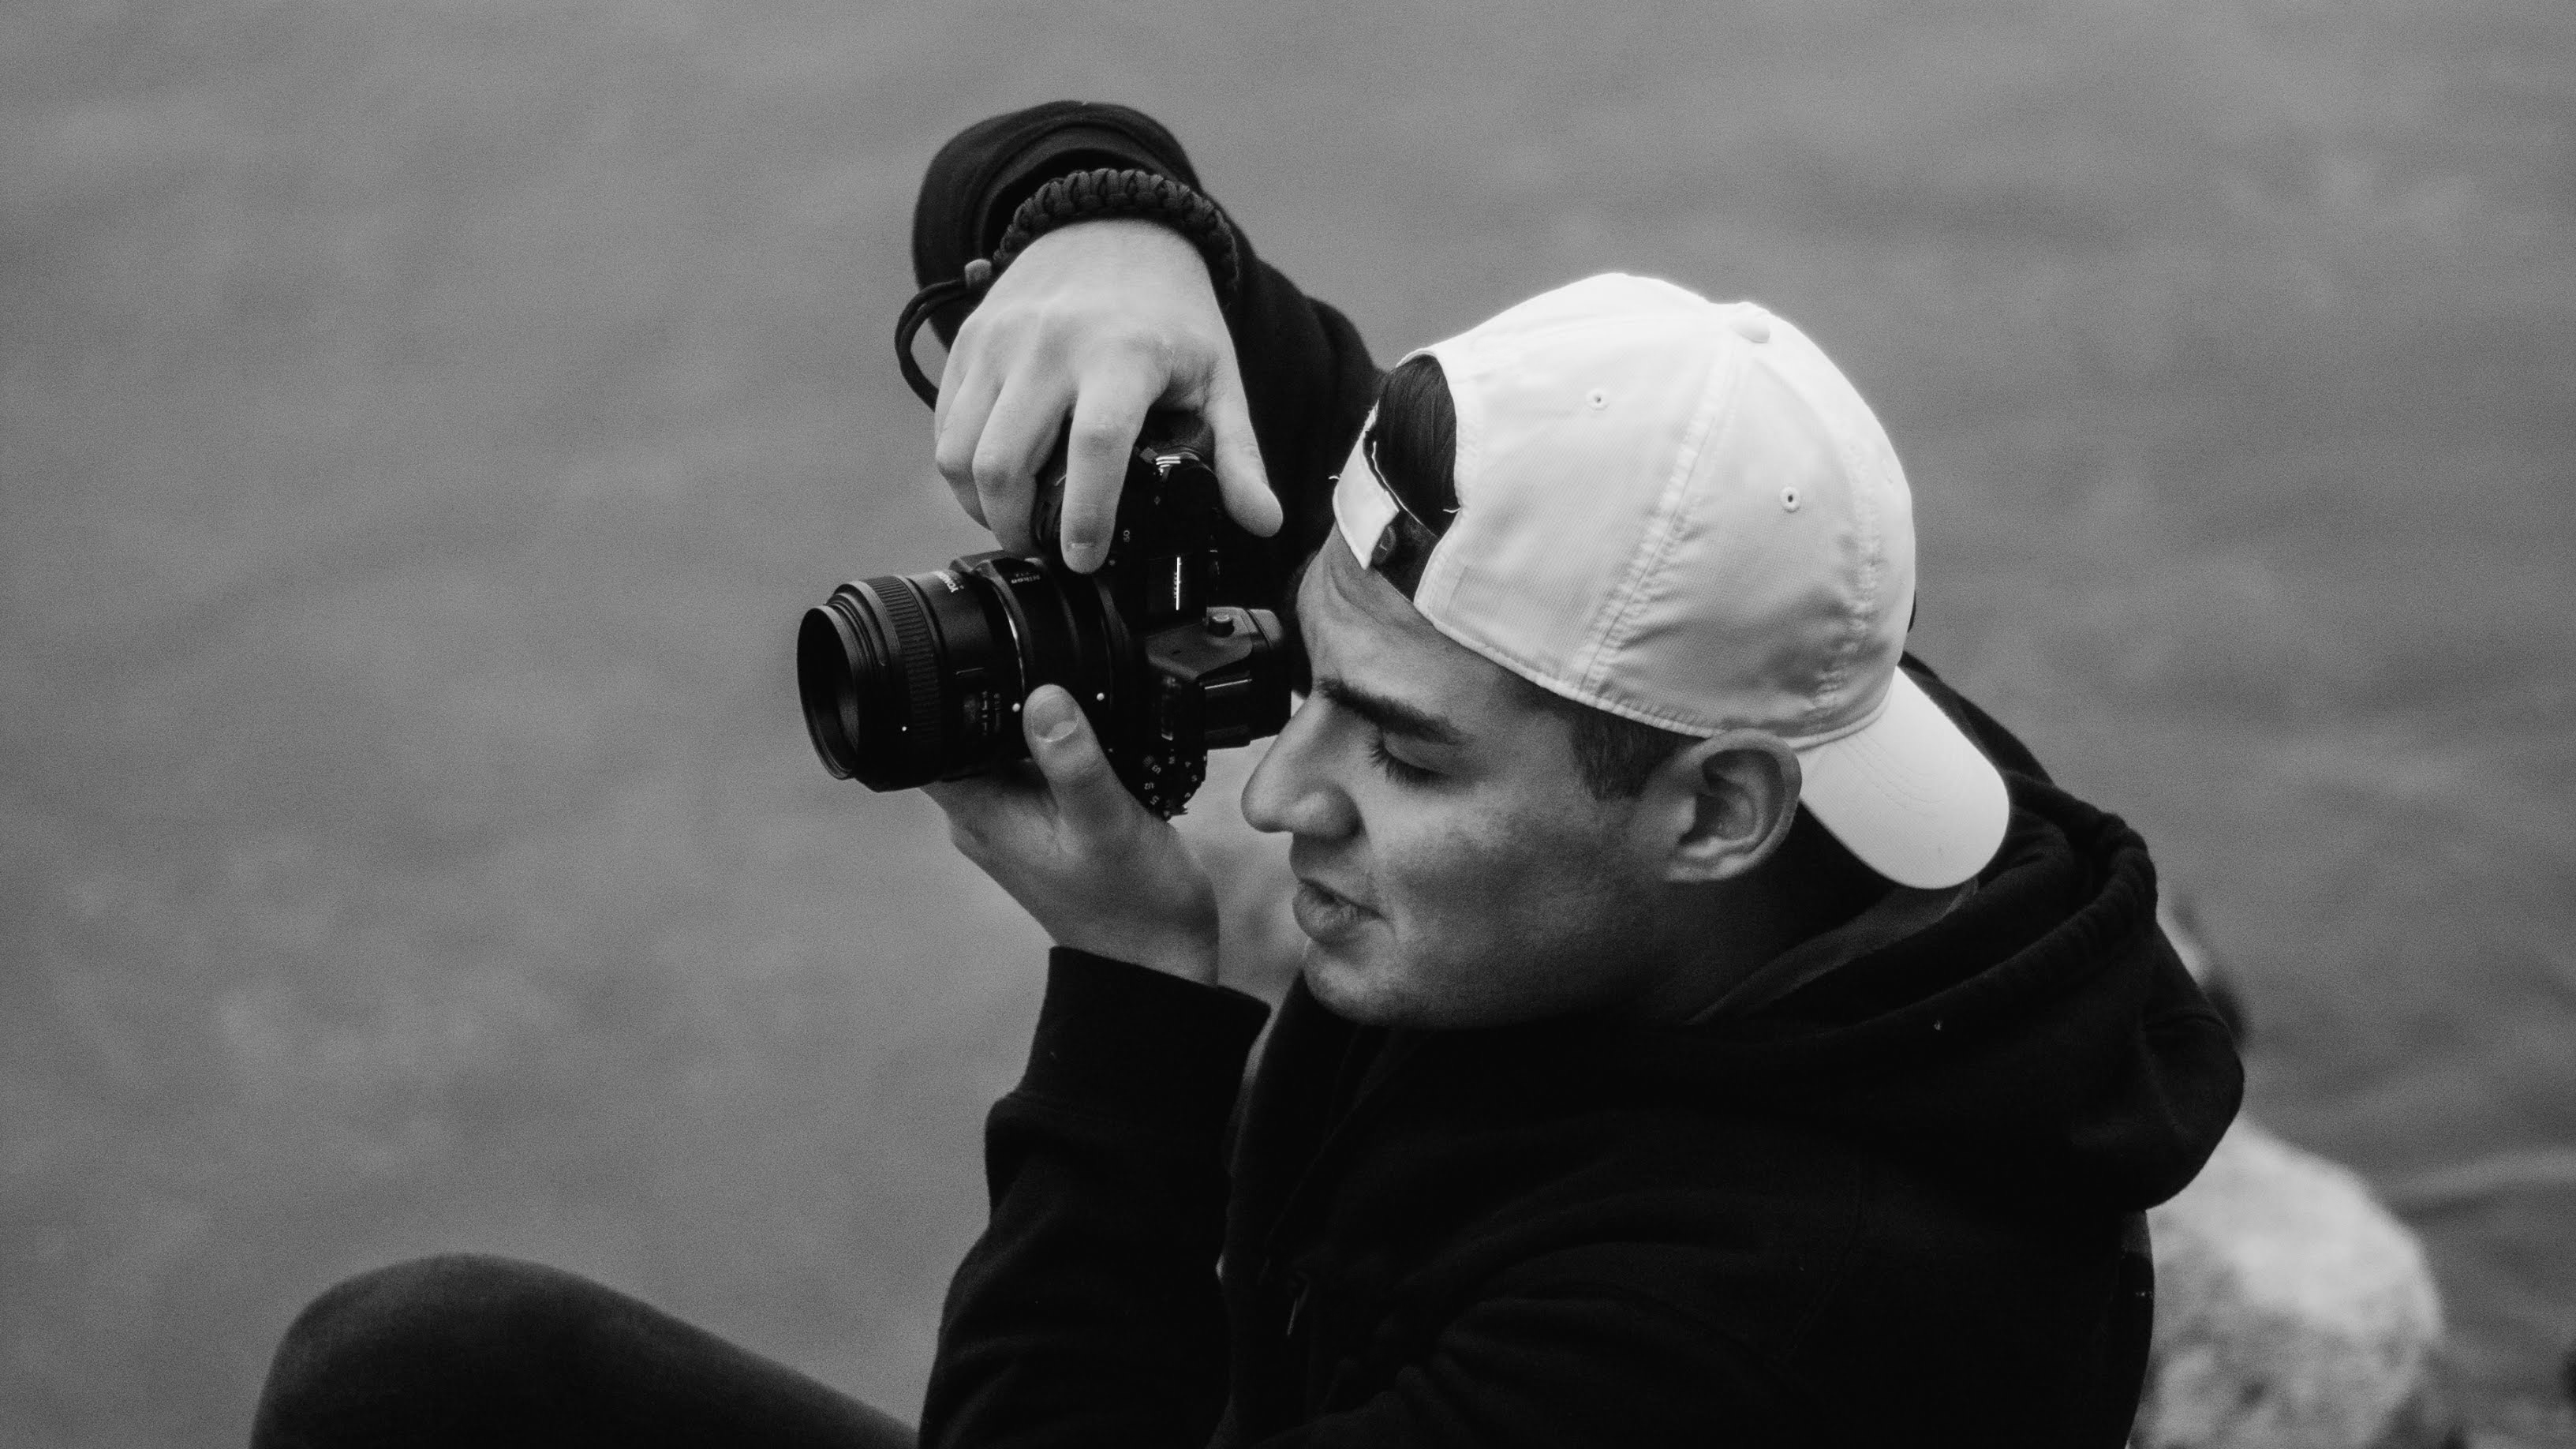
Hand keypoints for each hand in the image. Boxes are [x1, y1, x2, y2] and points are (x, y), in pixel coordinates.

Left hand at [925, 684, 1219, 983]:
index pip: (929, 738)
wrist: (1157, 962)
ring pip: (1006, 746)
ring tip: (1086, 721)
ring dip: (1039, 725)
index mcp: (981, 815)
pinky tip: (1097, 747)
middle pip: (967, 732)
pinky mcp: (1045, 821)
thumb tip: (1044, 696)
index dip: (947, 694)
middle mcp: (985, 816)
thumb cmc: (1133, 906)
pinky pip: (1038, 766)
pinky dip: (1061, 749)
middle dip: (1005, 699)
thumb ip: (1074, 762)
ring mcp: (1013, 820)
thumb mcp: (1108, 824)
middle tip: (1056, 682)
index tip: (986, 660)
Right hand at [932, 218, 1281, 571]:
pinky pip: (945, 425)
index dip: (1086, 516)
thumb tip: (1264, 523)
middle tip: (1043, 550)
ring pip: (958, 452)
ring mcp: (1000, 342)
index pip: (1094, 447)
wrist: (1111, 228)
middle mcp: (1049, 345)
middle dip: (1015, 527)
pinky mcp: (969, 341)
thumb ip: (1238, 454)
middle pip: (1003, 462)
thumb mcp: (1217, 377)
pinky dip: (960, 469)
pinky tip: (994, 485)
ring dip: (978, 505)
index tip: (1085, 560)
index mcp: (1122, 355)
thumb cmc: (1170, 313)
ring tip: (1015, 522)